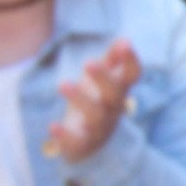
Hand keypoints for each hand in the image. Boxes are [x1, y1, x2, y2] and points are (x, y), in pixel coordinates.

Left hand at [46, 40, 140, 163]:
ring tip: (63, 84)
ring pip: (94, 115)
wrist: (89, 145)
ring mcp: (98, 127)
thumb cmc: (97, 102)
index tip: (126, 43)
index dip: (130, 61)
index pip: (131, 76)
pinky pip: (75, 140)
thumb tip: (124, 39)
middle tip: (88, 62)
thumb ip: (113, 59)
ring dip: (80, 100)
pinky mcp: (81, 144)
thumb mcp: (104, 80)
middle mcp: (112, 108)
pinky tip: (53, 126)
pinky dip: (64, 134)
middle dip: (103, 79)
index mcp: (118, 91)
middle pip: (113, 94)